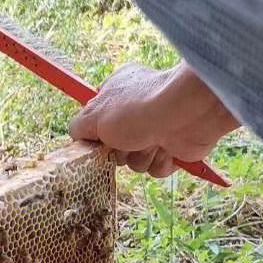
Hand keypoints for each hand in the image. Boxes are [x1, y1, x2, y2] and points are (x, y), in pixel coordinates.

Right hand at [69, 62, 239, 177]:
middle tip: (127, 139)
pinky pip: (156, 169)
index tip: (97, 139)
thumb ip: (78, 127)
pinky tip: (166, 148)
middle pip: (114, 148)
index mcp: (117, 93)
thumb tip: (76, 137)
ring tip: (151, 141)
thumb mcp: (94, 115)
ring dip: (140, 157)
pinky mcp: (173, 147)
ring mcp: (156, 129)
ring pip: (135, 162)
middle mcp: (136, 111)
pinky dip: (159, 162)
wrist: (186, 113)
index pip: (96, 121)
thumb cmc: (138, 109)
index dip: (96, 134)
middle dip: (119, 151)